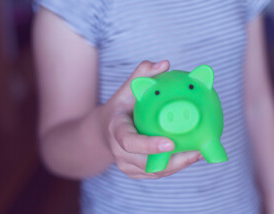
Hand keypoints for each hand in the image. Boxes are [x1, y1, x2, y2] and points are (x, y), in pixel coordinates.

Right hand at [100, 60, 200, 178]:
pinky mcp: (133, 172)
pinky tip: (189, 158)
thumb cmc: (120, 108)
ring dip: (177, 166)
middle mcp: (118, 151)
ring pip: (154, 171)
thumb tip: (166, 63)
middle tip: (197, 150)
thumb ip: (143, 75)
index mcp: (116, 130)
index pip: (129, 141)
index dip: (149, 145)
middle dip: (173, 160)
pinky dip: (173, 168)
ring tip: (199, 153)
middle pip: (146, 162)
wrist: (104, 129)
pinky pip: (155, 174)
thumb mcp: (127, 90)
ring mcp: (125, 164)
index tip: (170, 143)